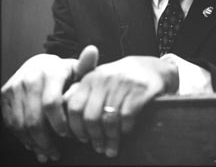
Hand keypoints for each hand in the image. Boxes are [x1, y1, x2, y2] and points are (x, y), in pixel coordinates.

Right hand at [1, 46, 98, 162]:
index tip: (67, 134)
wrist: (39, 65)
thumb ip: (86, 66)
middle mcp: (30, 77)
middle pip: (34, 118)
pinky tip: (33, 144)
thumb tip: (92, 50)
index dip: (59, 123)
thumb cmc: (63, 73)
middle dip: (46, 140)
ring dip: (33, 143)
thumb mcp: (77, 70)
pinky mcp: (5, 95)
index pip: (51, 103)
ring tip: (46, 152)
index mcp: (51, 71)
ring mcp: (15, 86)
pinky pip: (10, 122)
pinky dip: (21, 137)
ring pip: (20, 124)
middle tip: (56, 153)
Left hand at [64, 55, 178, 157]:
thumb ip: (82, 92)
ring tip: (110, 147)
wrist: (151, 68)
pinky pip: (126, 118)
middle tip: (97, 147)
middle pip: (90, 117)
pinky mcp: (139, 92)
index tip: (80, 138)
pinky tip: (125, 133)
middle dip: (93, 137)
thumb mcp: (99, 79)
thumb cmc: (120, 78)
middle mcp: (104, 79)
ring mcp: (122, 85)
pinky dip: (124, 130)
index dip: (75, 127)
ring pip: (108, 120)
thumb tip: (65, 116)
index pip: (74, 107)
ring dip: (109, 139)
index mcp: (91, 77)